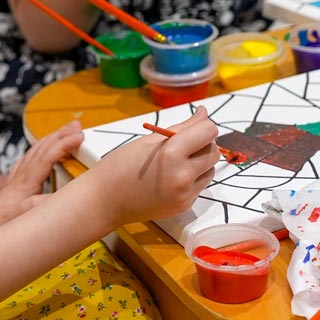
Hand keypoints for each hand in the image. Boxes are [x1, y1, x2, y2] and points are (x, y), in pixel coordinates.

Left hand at [0, 120, 83, 237]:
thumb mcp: (17, 220)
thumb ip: (38, 206)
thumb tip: (63, 197)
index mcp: (24, 184)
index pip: (47, 157)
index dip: (64, 144)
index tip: (80, 136)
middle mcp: (20, 179)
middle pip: (41, 149)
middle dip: (60, 135)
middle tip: (77, 125)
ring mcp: (14, 182)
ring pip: (34, 153)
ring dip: (50, 140)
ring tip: (64, 133)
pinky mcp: (11, 189)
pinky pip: (27, 163)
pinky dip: (38, 154)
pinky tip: (39, 156)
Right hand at [93, 106, 219, 224]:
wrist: (105, 200)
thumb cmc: (121, 164)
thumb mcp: (150, 140)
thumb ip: (182, 127)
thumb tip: (204, 113)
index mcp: (172, 153)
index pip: (209, 132)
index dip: (203, 126)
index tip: (192, 127)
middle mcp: (183, 175)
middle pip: (213, 151)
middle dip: (203, 144)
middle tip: (183, 145)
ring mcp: (185, 194)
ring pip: (210, 170)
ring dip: (200, 163)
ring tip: (176, 163)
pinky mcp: (185, 206)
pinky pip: (200, 186)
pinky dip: (192, 178)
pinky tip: (171, 178)